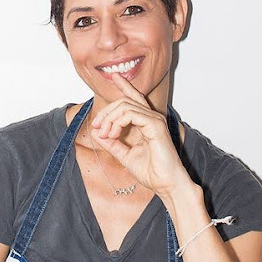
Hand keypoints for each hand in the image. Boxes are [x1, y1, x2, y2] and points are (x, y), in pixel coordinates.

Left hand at [90, 74, 189, 197]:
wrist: (166, 185)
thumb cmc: (152, 172)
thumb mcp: (124, 156)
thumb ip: (111, 143)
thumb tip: (96, 132)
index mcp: (146, 123)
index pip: (134, 98)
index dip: (125, 86)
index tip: (114, 76)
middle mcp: (152, 118)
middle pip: (124, 101)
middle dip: (106, 112)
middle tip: (97, 127)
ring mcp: (155, 120)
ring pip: (125, 106)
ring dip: (109, 119)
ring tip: (105, 134)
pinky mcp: (155, 125)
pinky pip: (130, 114)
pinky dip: (117, 122)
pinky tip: (112, 134)